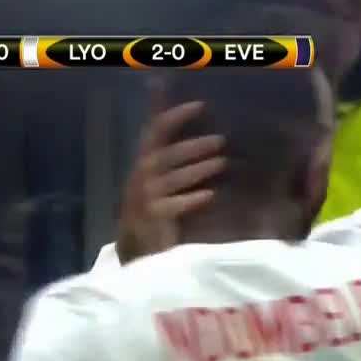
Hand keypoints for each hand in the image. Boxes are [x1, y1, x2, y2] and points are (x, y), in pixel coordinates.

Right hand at [116, 80, 225, 262]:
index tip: (200, 106)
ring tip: (222, 163)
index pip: (155, 132)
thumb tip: (207, 141)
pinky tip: (210, 195)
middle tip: (221, 141)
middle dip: (193, 146)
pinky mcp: (153, 219)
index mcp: (143, 166)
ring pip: (171, 178)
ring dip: (198, 169)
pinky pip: (174, 205)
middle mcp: (140, 179)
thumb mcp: (162, 184)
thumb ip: (176, 162)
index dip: (175, 116)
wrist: (138, 254)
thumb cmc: (155, 214)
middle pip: (166, 155)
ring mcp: (144, 200)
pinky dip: (192, 199)